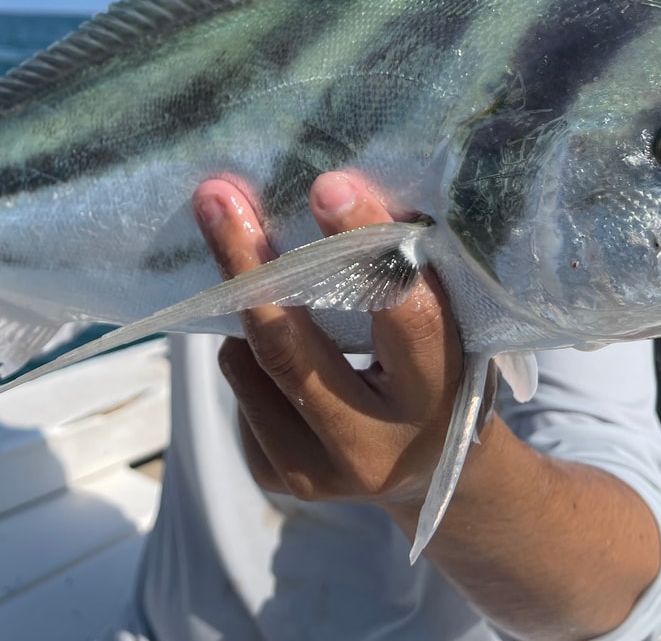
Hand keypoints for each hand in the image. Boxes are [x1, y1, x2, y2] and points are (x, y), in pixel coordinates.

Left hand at [192, 170, 465, 511]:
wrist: (426, 471)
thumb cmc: (436, 372)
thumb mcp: (445, 329)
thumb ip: (401, 275)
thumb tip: (335, 193)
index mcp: (436, 400)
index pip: (402, 316)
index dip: (362, 247)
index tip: (328, 185)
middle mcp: (372, 449)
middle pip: (288, 350)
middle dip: (245, 262)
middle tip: (216, 196)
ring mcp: (316, 474)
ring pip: (246, 360)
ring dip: (252, 307)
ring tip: (277, 288)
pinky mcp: (275, 476)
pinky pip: (238, 382)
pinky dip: (250, 349)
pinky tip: (289, 352)